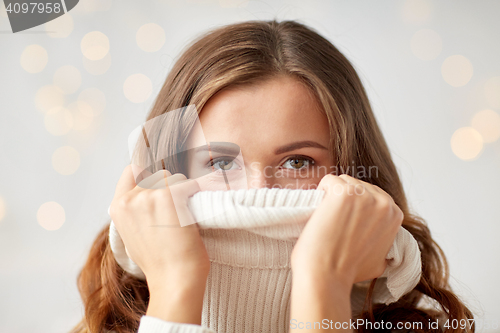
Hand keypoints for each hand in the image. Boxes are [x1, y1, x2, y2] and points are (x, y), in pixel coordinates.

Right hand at [109, 165, 209, 323]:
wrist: (174, 279)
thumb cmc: (159, 263)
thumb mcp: (133, 235)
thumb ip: (134, 212)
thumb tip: (146, 193)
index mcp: (117, 207)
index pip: (131, 170)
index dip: (148, 174)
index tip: (161, 184)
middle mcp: (130, 199)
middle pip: (158, 174)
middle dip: (171, 188)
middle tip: (176, 214)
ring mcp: (149, 196)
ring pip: (175, 178)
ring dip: (184, 192)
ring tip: (183, 217)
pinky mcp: (170, 197)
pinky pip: (190, 184)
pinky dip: (196, 195)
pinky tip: (192, 214)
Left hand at [291, 173, 403, 286]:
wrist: (326, 275)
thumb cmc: (347, 271)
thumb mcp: (380, 260)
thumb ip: (383, 243)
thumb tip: (382, 243)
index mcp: (395, 214)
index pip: (372, 195)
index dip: (356, 208)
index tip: (346, 223)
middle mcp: (384, 202)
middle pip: (358, 185)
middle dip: (344, 201)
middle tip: (335, 223)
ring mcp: (364, 195)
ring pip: (343, 181)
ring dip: (331, 196)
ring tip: (328, 219)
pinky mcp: (344, 192)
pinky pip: (328, 180)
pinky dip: (320, 192)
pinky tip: (320, 212)